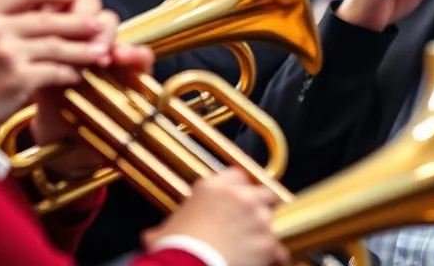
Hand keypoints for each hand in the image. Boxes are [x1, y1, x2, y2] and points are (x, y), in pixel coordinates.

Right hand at [0, 0, 119, 137]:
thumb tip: (18, 7)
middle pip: (48, 19)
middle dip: (78, 21)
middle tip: (99, 23)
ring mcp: (7, 54)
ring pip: (57, 46)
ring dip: (83, 49)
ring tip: (101, 51)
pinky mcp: (19, 79)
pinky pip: (55, 72)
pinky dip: (69, 73)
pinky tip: (77, 75)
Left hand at [27, 0, 152, 177]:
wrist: (56, 138)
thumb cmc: (33, 100)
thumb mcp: (9, 70)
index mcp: (56, 24)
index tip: (42, 2)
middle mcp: (84, 32)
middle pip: (90, 0)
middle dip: (78, 8)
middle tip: (68, 17)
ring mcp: (109, 49)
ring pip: (115, 23)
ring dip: (105, 29)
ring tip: (95, 44)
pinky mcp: (129, 73)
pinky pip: (142, 56)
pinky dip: (135, 54)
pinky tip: (121, 58)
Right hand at [145, 168, 289, 265]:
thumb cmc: (175, 251)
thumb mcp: (164, 232)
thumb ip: (168, 227)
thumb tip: (153, 237)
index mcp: (213, 189)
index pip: (236, 176)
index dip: (238, 189)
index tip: (237, 198)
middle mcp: (240, 198)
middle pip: (262, 192)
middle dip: (259, 205)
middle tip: (249, 221)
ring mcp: (257, 218)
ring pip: (274, 218)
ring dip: (266, 230)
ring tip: (255, 244)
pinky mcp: (268, 242)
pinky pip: (281, 248)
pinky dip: (275, 256)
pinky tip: (269, 262)